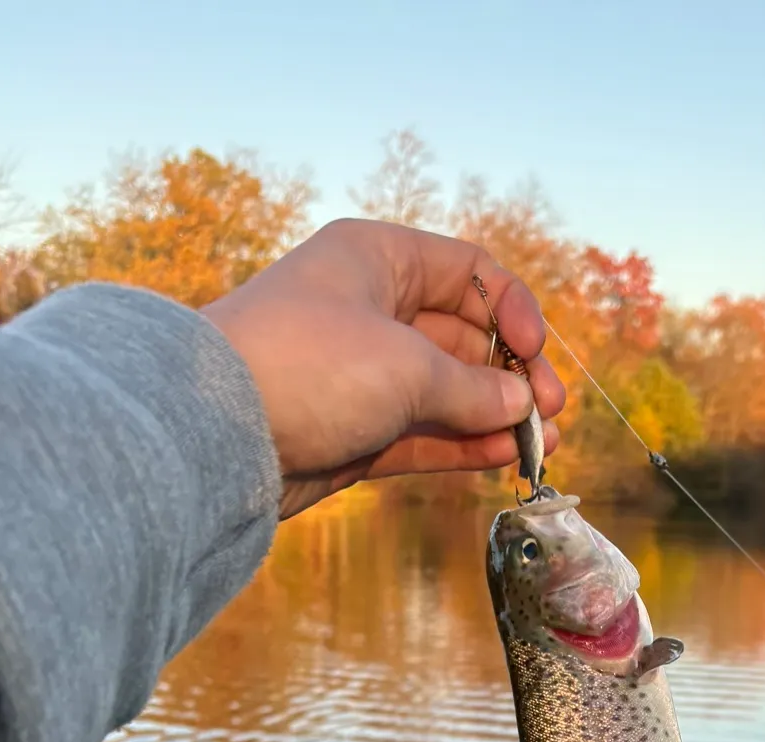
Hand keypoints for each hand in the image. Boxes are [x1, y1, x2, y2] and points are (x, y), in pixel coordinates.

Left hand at [202, 218, 565, 518]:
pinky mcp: (354, 430)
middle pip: (465, 337)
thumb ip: (475, 388)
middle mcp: (371, 309)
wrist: (215, 433)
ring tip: (540, 448)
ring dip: (497, 417)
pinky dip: (463, 444)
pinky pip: (424, 432)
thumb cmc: (308, 368)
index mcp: (378, 260)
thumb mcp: (408, 366)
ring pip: (448, 391)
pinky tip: (502, 458)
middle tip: (549, 415)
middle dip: (512, 375)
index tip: (534, 353)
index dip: (513, 310)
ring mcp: (362, 374)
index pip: (469, 272)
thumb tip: (520, 406)